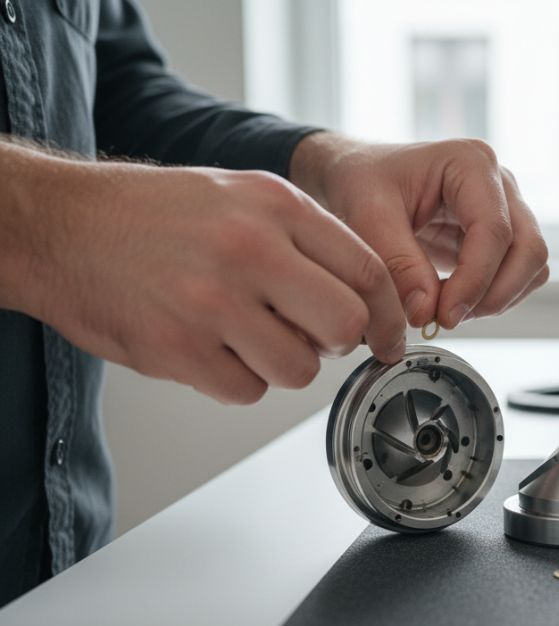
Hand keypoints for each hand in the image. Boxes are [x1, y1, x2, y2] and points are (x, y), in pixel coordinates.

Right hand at [2, 145, 407, 403]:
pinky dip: (237, 379)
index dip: (389, 315)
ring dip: (283, 364)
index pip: (368, 272)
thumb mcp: (243, 195)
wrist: (61, 225)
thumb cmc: (155, 213)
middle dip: (338, 343)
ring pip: (298, 370)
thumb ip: (308, 239)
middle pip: (345, 326)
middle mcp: (249, 249)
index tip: (390, 337)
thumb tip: (366, 297)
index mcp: (276, 205)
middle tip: (313, 336)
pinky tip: (211, 347)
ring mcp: (211, 301)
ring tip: (247, 334)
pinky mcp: (176, 349)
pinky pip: (246, 391)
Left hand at [289, 133, 548, 329]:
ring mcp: (506, 209)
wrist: (358, 176)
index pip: (495, 231)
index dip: (475, 281)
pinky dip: (494, 296)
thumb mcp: (367, 216)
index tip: (445, 315)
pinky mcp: (502, 234)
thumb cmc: (362, 181)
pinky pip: (519, 274)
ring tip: (447, 309)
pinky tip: (455, 300)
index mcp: (471, 163)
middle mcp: (500, 183)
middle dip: (494, 294)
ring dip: (497, 298)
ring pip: (532, 266)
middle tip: (448, 318)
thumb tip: (426, 311)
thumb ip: (398, 263)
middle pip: (529, 250)